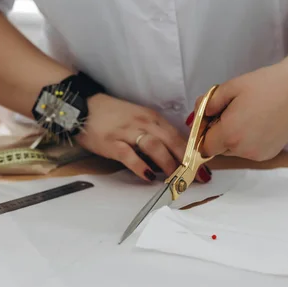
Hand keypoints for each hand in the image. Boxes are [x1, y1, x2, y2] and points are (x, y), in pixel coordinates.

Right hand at [76, 94, 211, 182]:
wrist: (83, 106)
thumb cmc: (113, 116)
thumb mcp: (138, 119)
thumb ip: (155, 134)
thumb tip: (172, 156)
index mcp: (152, 118)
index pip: (178, 136)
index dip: (193, 153)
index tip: (204, 169)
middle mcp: (144, 123)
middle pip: (171, 142)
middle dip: (187, 162)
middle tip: (197, 179)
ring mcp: (127, 132)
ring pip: (155, 147)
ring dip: (168, 164)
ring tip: (176, 180)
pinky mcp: (112, 143)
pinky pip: (129, 155)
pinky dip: (141, 166)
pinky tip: (149, 177)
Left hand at [197, 61, 287, 160]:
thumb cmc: (265, 85)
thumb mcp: (229, 87)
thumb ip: (206, 104)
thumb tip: (196, 117)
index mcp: (230, 134)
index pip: (203, 146)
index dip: (203, 133)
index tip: (209, 120)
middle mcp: (243, 149)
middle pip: (217, 149)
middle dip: (218, 134)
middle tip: (230, 113)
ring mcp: (257, 154)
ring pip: (232, 151)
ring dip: (232, 138)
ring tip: (246, 116)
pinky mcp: (268, 154)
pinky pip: (248, 151)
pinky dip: (247, 141)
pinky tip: (257, 123)